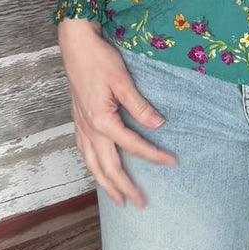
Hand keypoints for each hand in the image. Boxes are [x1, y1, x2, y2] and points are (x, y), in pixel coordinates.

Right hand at [58, 18, 175, 208]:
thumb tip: (158, 125)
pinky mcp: (78, 120)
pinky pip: (84, 152)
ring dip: (106, 184)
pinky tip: (98, 169)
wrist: (76, 45)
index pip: (133, 145)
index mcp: (102, 121)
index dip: (154, 155)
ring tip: (118, 199)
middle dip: (125, 186)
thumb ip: (140, 105)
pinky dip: (93, 167)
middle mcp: (89, 129)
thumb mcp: (123, 80)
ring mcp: (81, 126)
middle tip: (141, 204)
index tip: (172, 162)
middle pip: (108, 166)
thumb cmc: (100, 59)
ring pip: (92, 164)